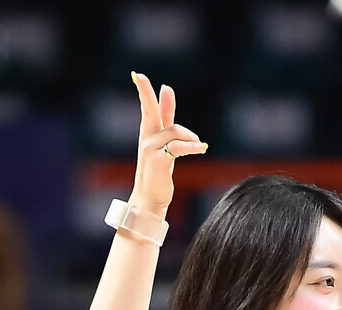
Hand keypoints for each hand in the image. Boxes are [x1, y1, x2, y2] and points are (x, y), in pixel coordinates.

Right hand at [129, 72, 205, 217]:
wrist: (150, 199)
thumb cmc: (158, 173)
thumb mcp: (164, 146)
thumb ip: (168, 122)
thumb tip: (168, 98)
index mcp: (148, 134)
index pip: (148, 109)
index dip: (145, 92)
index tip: (139, 77)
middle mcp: (147, 138)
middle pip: (149, 111)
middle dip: (145, 93)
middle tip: (141, 77)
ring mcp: (150, 149)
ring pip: (174, 132)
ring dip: (190, 138)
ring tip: (199, 146)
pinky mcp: (158, 160)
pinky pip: (178, 147)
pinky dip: (192, 147)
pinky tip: (201, 148)